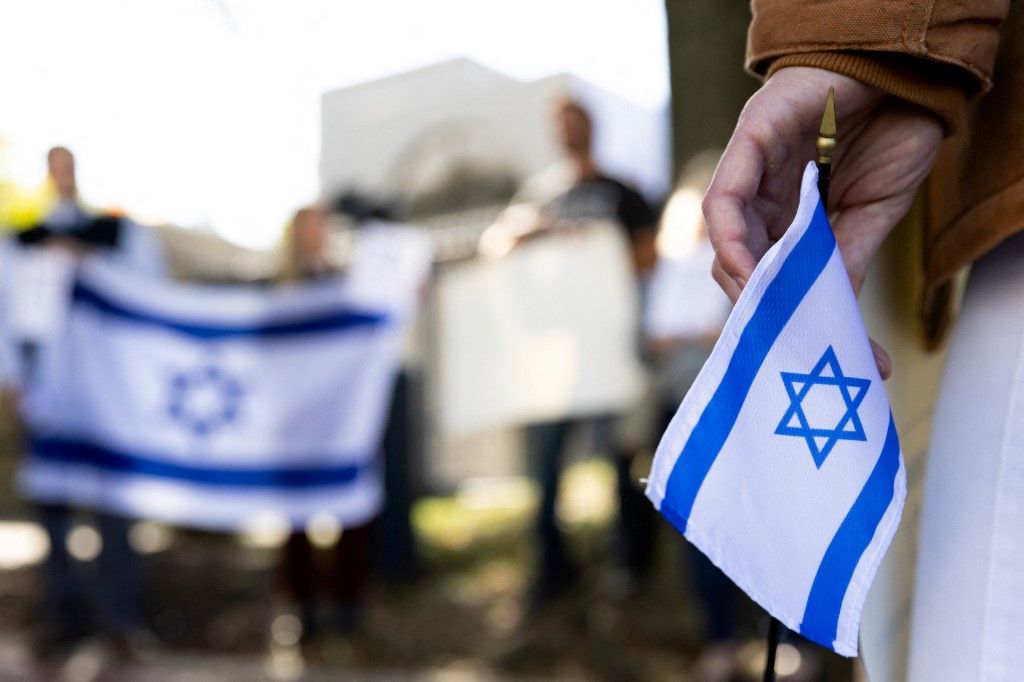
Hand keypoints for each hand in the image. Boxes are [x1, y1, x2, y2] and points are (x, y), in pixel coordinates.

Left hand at [704, 67, 943, 377]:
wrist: (916, 74)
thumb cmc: (893, 133)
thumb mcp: (870, 213)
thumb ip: (841, 261)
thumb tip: (827, 317)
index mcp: (786, 212)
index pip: (763, 270)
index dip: (775, 309)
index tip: (799, 346)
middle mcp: (760, 192)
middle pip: (737, 258)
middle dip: (759, 303)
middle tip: (785, 339)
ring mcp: (750, 165)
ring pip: (725, 234)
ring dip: (742, 278)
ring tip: (769, 312)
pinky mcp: (751, 137)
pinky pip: (725, 197)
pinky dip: (731, 237)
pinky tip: (750, 268)